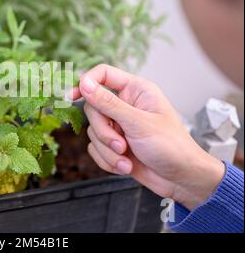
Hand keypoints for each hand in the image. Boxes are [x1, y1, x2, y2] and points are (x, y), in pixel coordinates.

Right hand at [74, 64, 224, 209]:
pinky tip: (125, 166)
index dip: (86, 82)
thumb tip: (84, 84)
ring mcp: (118, 126)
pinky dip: (108, 160)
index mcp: (135, 90)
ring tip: (127, 160)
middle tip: (120, 144)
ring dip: (108, 150)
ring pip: (93, 131)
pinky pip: (95, 148)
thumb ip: (108, 103)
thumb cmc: (171, 146)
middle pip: (93, 108)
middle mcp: (125, 105)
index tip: (72, 96)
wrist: (181, 180)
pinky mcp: (113, 145)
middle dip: (104, 132)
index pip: (103, 74)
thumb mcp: (138, 123)